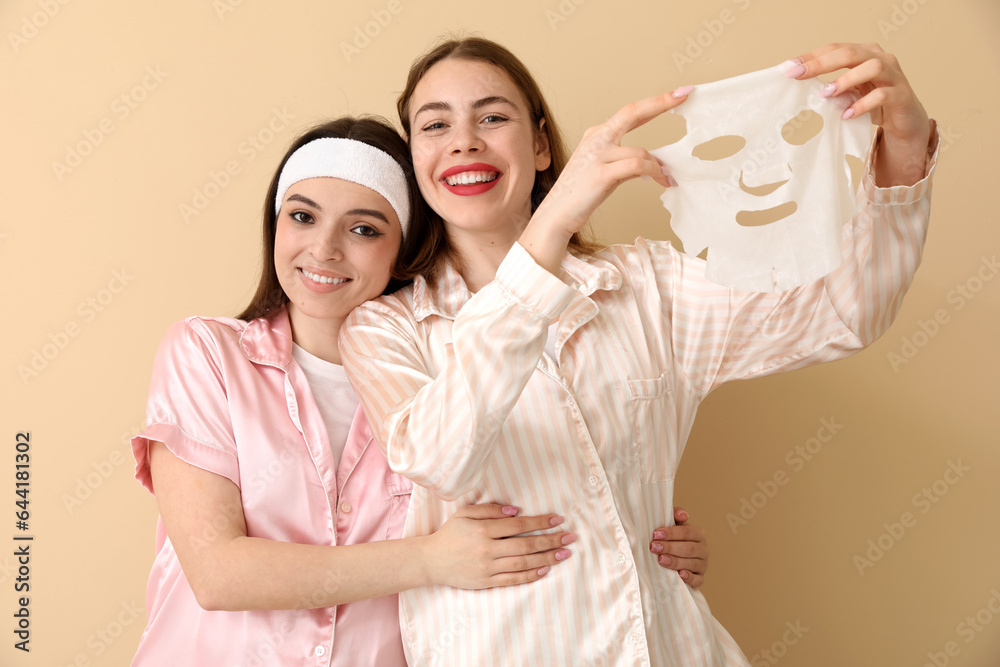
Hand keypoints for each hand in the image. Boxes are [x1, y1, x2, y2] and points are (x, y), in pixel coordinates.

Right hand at [422, 503, 576, 589]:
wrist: (431, 561)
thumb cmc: (450, 534)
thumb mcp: (465, 513)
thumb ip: (490, 510)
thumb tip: (516, 511)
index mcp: (483, 529)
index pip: (519, 525)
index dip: (541, 522)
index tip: (558, 519)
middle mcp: (487, 549)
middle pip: (525, 545)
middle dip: (550, 541)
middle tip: (570, 537)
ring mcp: (487, 568)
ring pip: (523, 564)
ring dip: (547, 558)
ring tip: (564, 554)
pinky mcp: (486, 582)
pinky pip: (513, 579)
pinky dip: (531, 575)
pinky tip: (545, 569)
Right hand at [521, 88, 689, 272]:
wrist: (556, 216)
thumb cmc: (579, 196)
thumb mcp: (605, 172)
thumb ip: (625, 162)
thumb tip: (651, 162)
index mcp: (596, 135)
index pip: (630, 113)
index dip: (655, 103)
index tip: (677, 94)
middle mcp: (596, 139)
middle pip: (631, 112)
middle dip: (660, 102)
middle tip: (684, 94)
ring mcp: (597, 155)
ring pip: (641, 151)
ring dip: (659, 166)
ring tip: (668, 178)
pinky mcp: (601, 174)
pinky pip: (637, 166)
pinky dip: (653, 172)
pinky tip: (661, 181)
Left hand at [649, 507, 708, 587]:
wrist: (673, 554)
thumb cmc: (671, 537)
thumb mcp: (672, 524)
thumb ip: (675, 515)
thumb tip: (682, 515)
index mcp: (699, 534)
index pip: (688, 532)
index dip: (671, 533)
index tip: (656, 534)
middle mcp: (703, 549)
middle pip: (689, 548)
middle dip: (670, 547)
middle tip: (654, 547)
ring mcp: (703, 564)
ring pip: (692, 564)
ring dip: (676, 562)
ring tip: (661, 560)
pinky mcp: (700, 578)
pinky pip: (698, 580)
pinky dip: (690, 578)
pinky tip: (680, 575)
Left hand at [787, 42, 932, 185]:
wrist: (904, 120)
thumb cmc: (872, 103)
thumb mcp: (848, 94)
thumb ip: (831, 89)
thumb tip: (801, 89)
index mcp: (865, 53)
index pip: (835, 49)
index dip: (812, 57)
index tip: (789, 68)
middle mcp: (881, 58)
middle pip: (851, 53)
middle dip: (822, 63)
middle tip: (800, 75)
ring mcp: (893, 75)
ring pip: (872, 67)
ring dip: (846, 79)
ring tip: (826, 94)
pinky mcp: (901, 95)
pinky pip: (883, 95)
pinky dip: (863, 104)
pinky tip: (847, 114)